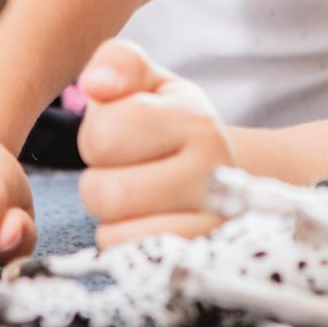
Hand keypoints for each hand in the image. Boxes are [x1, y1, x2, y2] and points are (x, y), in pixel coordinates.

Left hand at [76, 40, 232, 247]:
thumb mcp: (151, 85)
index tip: (124, 137)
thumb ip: (119, 63)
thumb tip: (97, 84)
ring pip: (115, 233)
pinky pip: (131, 261)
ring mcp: (214, 227)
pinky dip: (127, 245)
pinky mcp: (203, 263)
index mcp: (197, 121)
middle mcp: (214, 173)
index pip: (102, 135)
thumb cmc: (172, 128)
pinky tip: (150, 225)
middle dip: (102, 182)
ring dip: (114, 218)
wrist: (230, 182)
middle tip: (131, 174)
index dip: (98, 138)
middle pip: (104, 192)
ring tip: (142, 200)